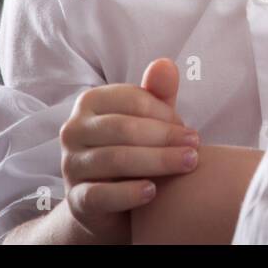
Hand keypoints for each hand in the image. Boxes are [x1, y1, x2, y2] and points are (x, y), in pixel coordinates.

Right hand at [58, 57, 199, 241]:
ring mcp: (71, 165)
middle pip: (123, 128)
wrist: (111, 204)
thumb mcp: (149, 119)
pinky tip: (153, 192)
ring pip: (115, 159)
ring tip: (188, 164)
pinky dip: (128, 192)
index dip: (165, 113)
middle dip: (165, 136)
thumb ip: (159, 93)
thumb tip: (166, 63)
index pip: (132, 99)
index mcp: (91, 102)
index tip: (189, 129)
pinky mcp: (75, 199)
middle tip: (196, 147)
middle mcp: (74, 130)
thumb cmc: (135, 149)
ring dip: (157, 161)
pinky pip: (100, 194)